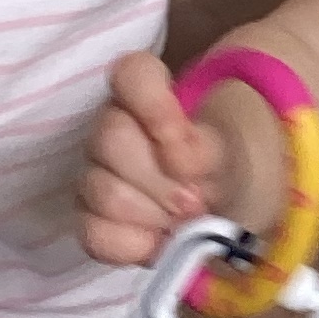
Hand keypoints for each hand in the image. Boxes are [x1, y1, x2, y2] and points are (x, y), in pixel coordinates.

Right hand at [78, 48, 233, 265]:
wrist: (218, 206)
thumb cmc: (220, 166)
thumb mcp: (230, 152)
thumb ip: (208, 150)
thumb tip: (181, 168)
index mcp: (145, 94)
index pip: (130, 73)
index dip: (155, 107)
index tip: (186, 146)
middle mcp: (109, 126)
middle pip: (110, 138)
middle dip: (162, 180)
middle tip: (196, 200)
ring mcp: (92, 172)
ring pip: (104, 192)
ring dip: (154, 215)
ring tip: (181, 222)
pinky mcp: (87, 218)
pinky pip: (95, 234)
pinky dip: (134, 245)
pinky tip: (158, 241)